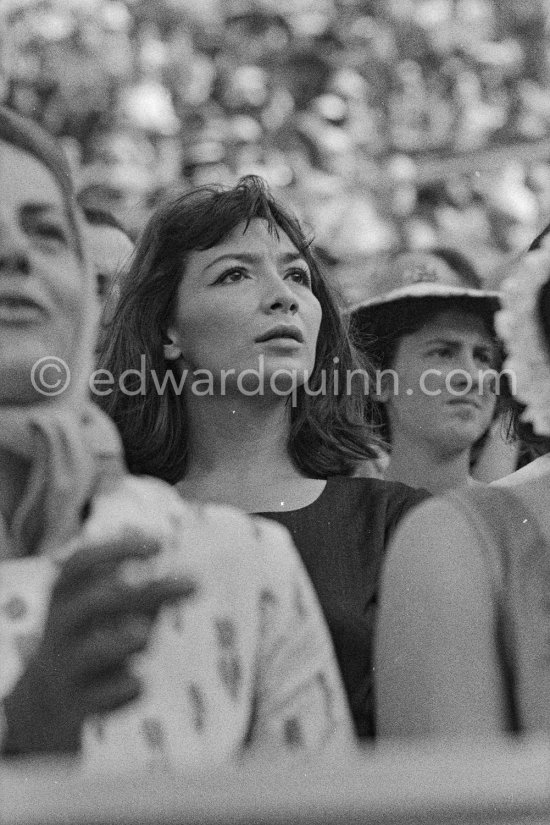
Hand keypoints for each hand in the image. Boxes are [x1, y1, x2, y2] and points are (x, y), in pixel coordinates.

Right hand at [2, 530, 195, 754]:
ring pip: (89, 653)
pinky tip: (140, 684)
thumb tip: (191, 582)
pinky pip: (102, 697)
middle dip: (128, 594)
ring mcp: (66, 669)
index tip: (160, 544)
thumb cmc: (94, 642)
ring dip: (120, 641)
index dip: (116, 549)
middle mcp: (60, 630)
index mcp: (64, 599)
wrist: (46, 704)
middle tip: (176, 584)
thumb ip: (148, 598)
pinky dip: (124, 689)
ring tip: (146, 634)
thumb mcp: (115, 616)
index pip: (79, 564)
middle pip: (88, 605)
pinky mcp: (77, 705)